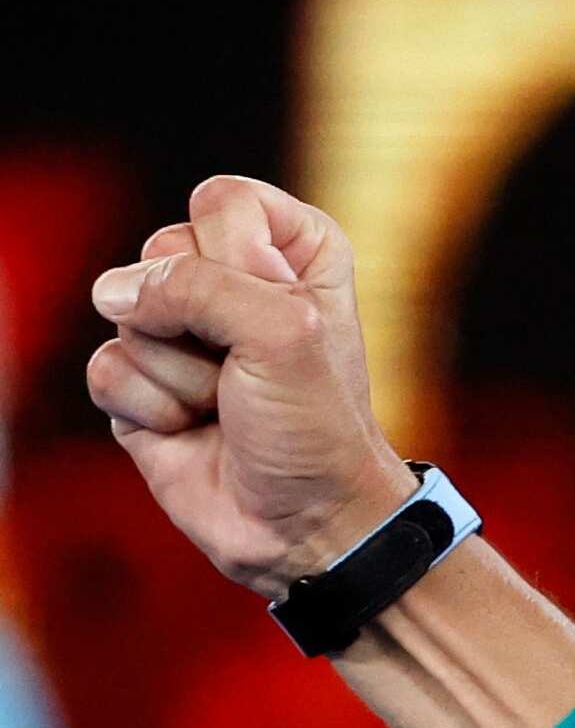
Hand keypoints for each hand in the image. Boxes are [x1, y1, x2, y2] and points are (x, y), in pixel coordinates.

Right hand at [85, 175, 418, 599]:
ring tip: (225, 406)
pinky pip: (106, 368)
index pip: (224, 200)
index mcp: (292, 252)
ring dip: (180, 374)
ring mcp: (180, 332)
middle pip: (162, 250)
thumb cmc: (315, 430)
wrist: (302, 527)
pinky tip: (190, 431)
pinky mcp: (140, 383)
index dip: (240, 257)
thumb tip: (114, 292)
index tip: (284, 312)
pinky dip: (150, 408)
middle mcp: (233, 283)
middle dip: (202, 320)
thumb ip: (201, 286)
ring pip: (126, 313)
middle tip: (247, 372)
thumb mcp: (286, 334)